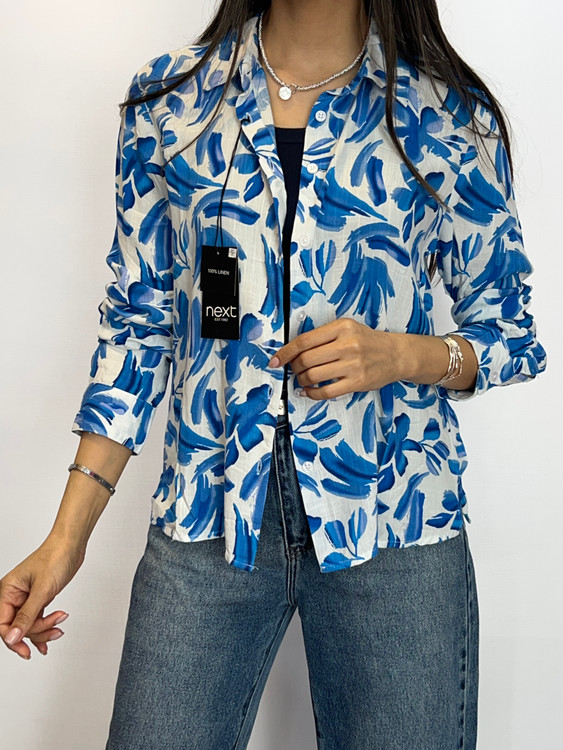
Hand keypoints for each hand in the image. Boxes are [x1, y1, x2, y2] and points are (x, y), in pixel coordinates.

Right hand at [0, 535, 84, 658]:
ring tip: (59, 625)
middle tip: (54, 629)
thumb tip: (12, 637)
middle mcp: (13, 595)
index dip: (13, 640)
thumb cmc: (55, 557)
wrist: (72, 545)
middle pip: (17, 627)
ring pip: (29, 624)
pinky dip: (46, 625)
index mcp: (7, 591)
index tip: (26, 651)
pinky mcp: (38, 598)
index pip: (2, 624)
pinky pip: (36, 618)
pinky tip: (53, 633)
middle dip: (36, 631)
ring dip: (44, 629)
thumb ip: (27, 616)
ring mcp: (26, 597)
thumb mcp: (42, 590)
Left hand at [268, 318, 402, 399]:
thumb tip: (294, 350)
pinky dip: (312, 394)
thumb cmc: (368, 341)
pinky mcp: (357, 382)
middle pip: (306, 359)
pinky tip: (308, 391)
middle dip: (294, 367)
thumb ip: (323, 336)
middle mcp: (347, 344)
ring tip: (303, 379)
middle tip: (294, 369)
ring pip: (313, 376)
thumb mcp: (347, 328)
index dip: (285, 352)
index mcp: (342, 327)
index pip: (304, 340)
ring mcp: (353, 364)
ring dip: (302, 380)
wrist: (396, 354)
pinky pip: (326, 392)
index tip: (275, 360)